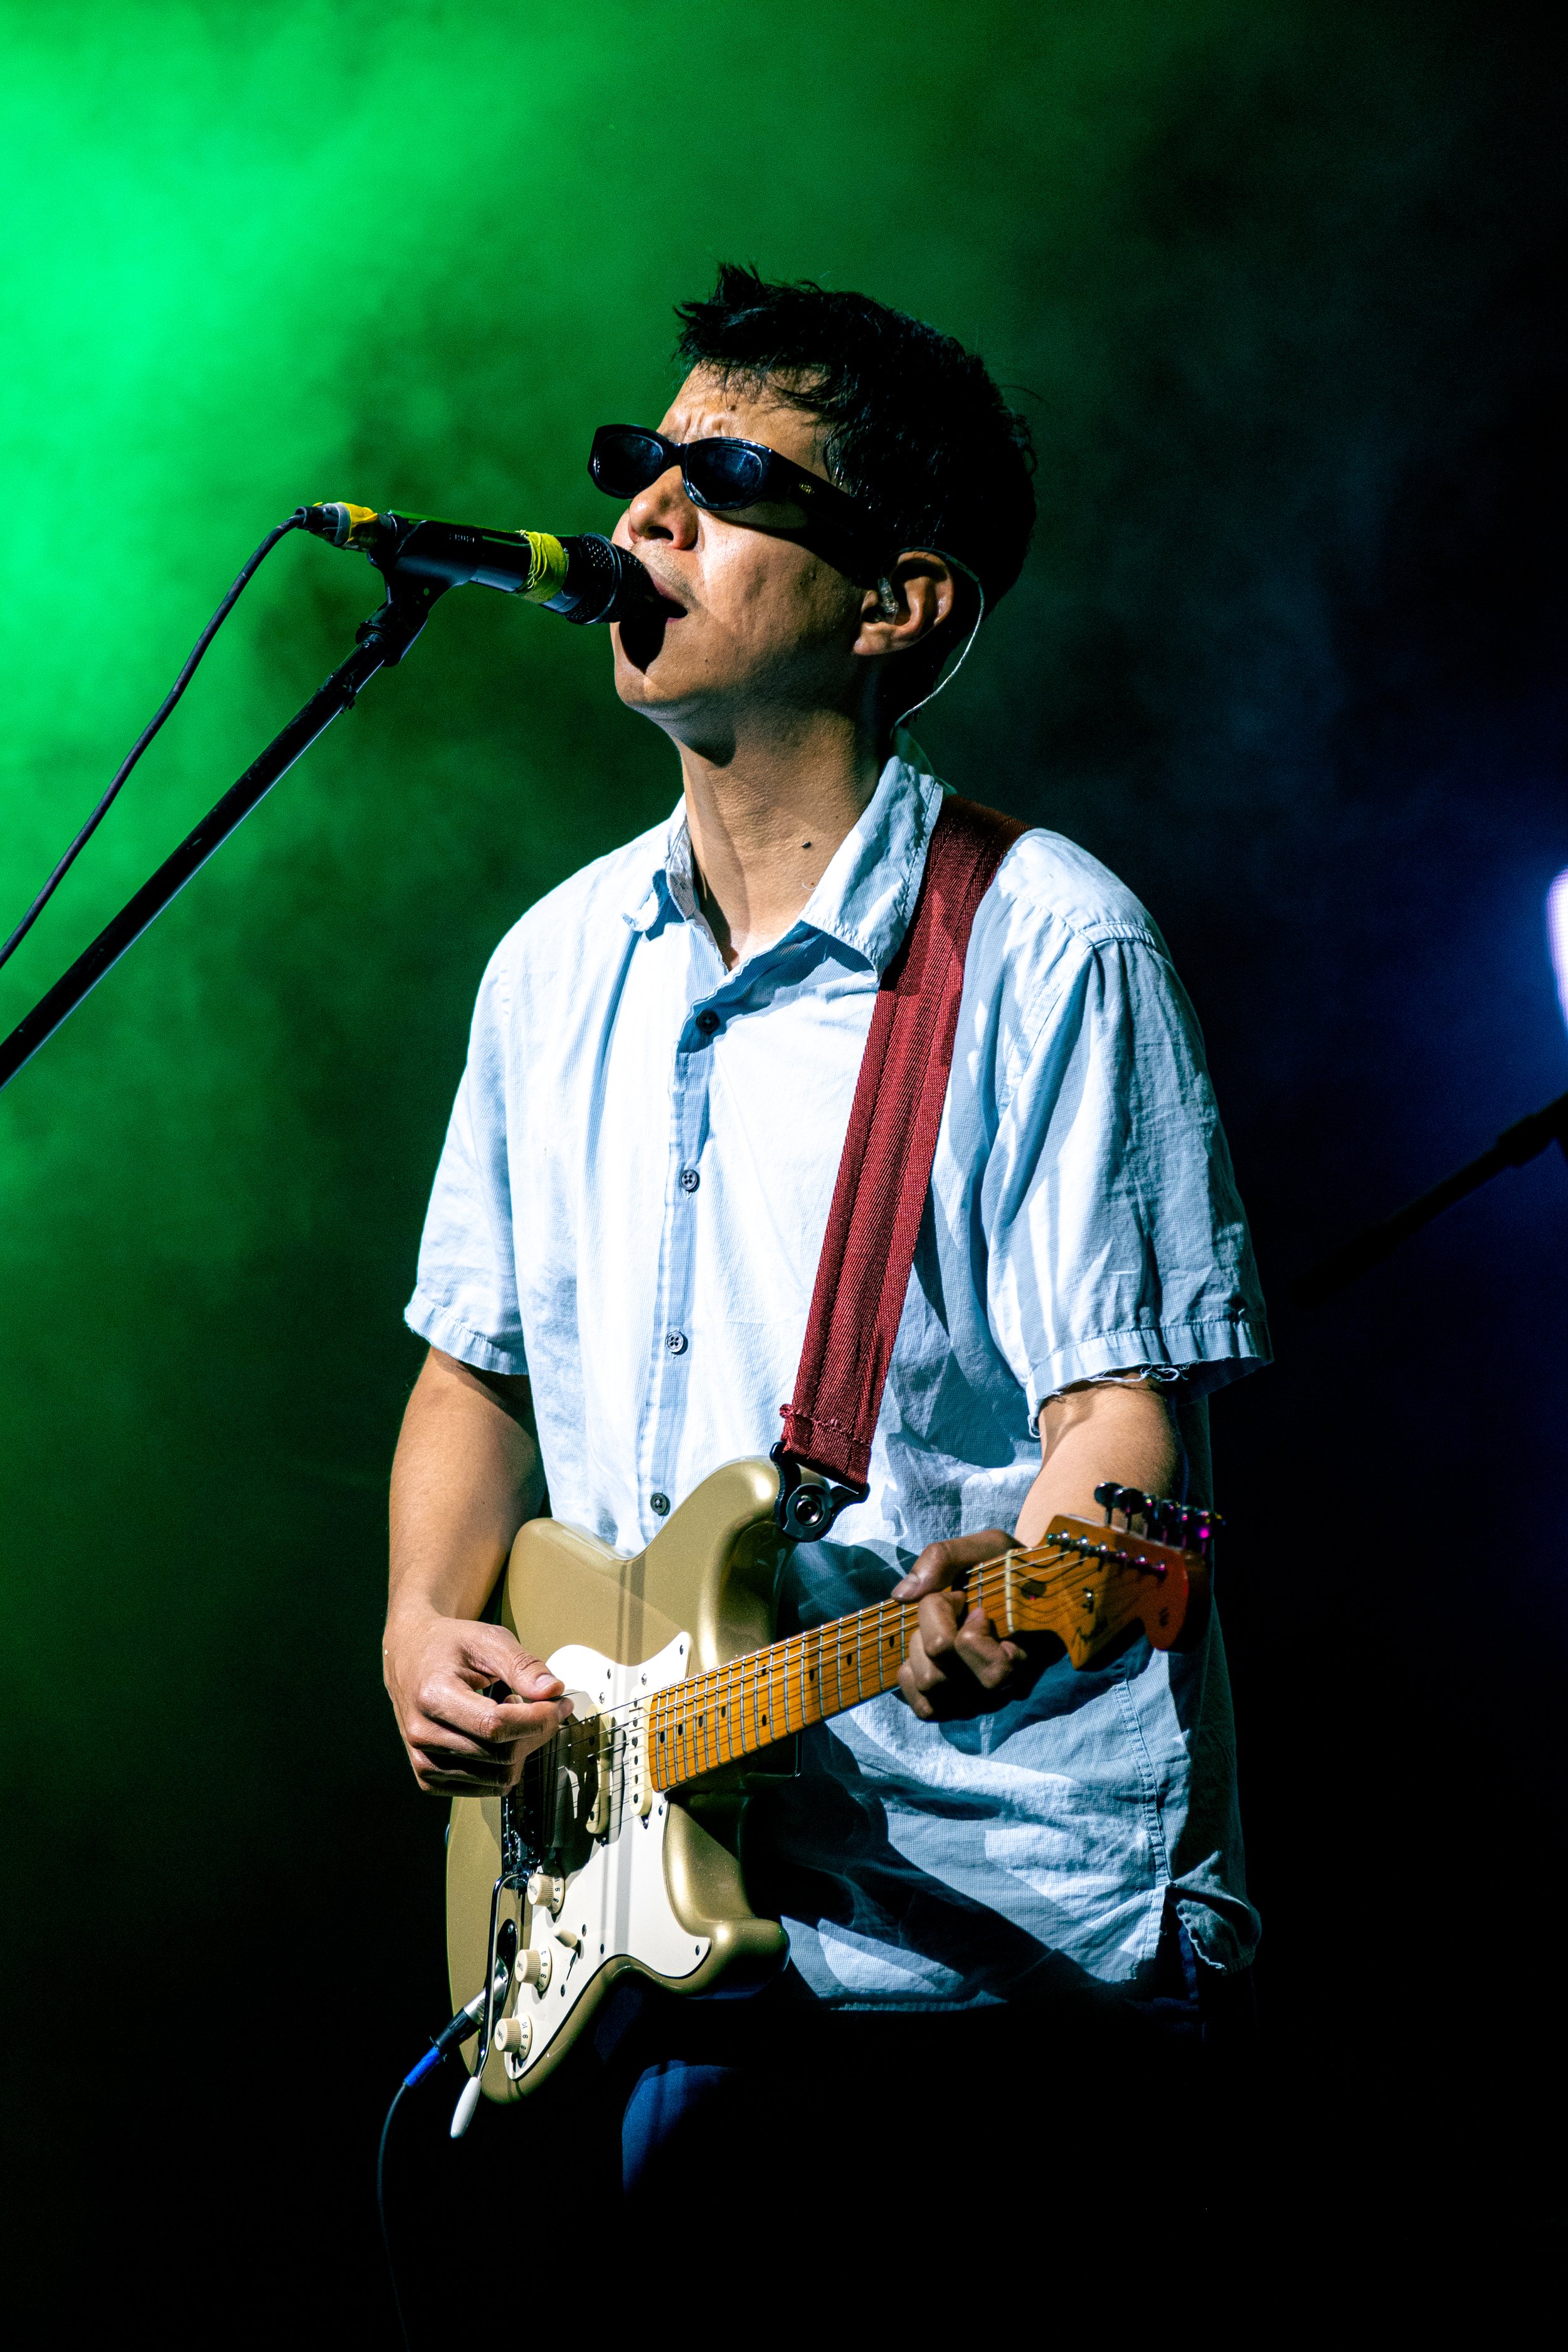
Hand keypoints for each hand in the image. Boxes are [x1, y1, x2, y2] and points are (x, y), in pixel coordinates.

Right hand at [383, 1611, 571, 1793]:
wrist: (409, 1656)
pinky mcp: (428, 1778)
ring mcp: (423, 1761)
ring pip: (498, 1778)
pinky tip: (496, 1736)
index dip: (537, 1718)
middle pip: (501, 1755)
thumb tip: (553, 1691)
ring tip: (513, 1715)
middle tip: (546, 1706)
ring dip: (521, 1748)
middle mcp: (422, 1734)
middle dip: (537, 1732)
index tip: (559, 1702)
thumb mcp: (487, 1640)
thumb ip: (522, 1666)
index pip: (496, 1726)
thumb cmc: (448, 1646)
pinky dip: (504, 1765)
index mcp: (433, 1696)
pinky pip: (485, 1788)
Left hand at [893, 1530, 1027, 1720]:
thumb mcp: (990, 1547)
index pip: (967, 1647)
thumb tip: (903, 1595)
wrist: (1025, 1593)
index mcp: (1025, 1647)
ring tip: (943, 1631)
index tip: (971, 1601)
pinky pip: (924, 1708)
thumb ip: (946, 1558)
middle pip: (939, 1674)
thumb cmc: (1008, 1570)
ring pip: (929, 1688)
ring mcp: (984, 1702)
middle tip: (953, 1611)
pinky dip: (913, 1678)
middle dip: (931, 1629)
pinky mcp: (962, 1711)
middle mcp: (1007, 1686)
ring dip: (921, 1651)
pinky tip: (927, 1655)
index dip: (953, 1615)